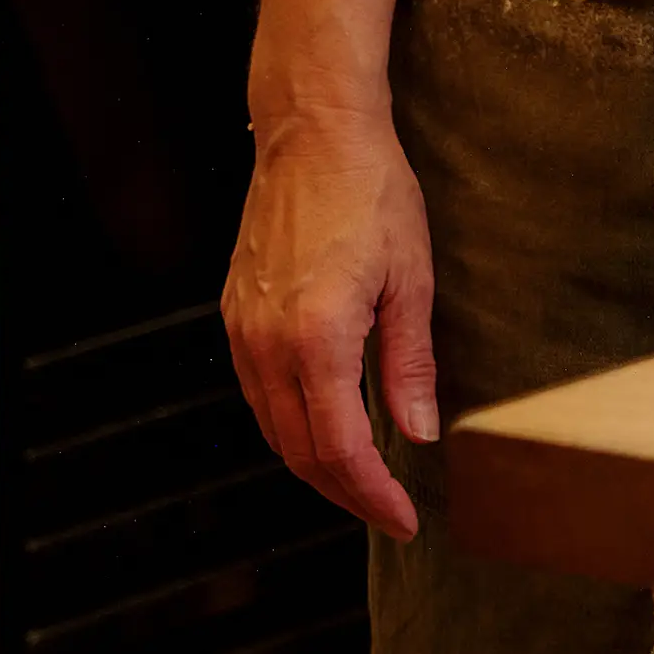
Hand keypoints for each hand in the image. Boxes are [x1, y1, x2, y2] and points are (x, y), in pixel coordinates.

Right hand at [222, 112, 443, 537]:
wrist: (312, 133)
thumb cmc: (370, 192)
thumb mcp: (411, 278)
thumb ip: (409, 365)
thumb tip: (417, 436)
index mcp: (317, 339)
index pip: (341, 449)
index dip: (373, 496)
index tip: (404, 519)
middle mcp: (267, 343)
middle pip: (299, 452)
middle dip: (345, 494)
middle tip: (388, 513)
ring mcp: (243, 330)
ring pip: (272, 429)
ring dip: (314, 466)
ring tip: (361, 483)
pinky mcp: (235, 315)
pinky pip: (257, 394)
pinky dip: (289, 427)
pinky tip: (322, 428)